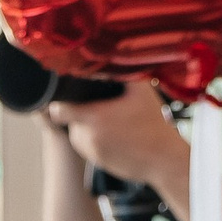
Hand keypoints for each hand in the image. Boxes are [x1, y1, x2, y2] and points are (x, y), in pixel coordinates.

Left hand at [48, 83, 189, 191]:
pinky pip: (88, 145)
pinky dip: (96, 138)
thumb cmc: (153, 126)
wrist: (163, 160)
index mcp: (94, 118)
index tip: (68, 95)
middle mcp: (88, 138)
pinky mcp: (97, 163)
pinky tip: (115, 133)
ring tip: (112, 120)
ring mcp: (91, 152)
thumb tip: (107, 57)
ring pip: (78, 132)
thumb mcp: (140, 90)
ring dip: (88, 125)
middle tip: (102, 106)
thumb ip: (120, 72)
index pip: (59, 110)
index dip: (60, 101)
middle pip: (70, 119)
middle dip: (81, 110)